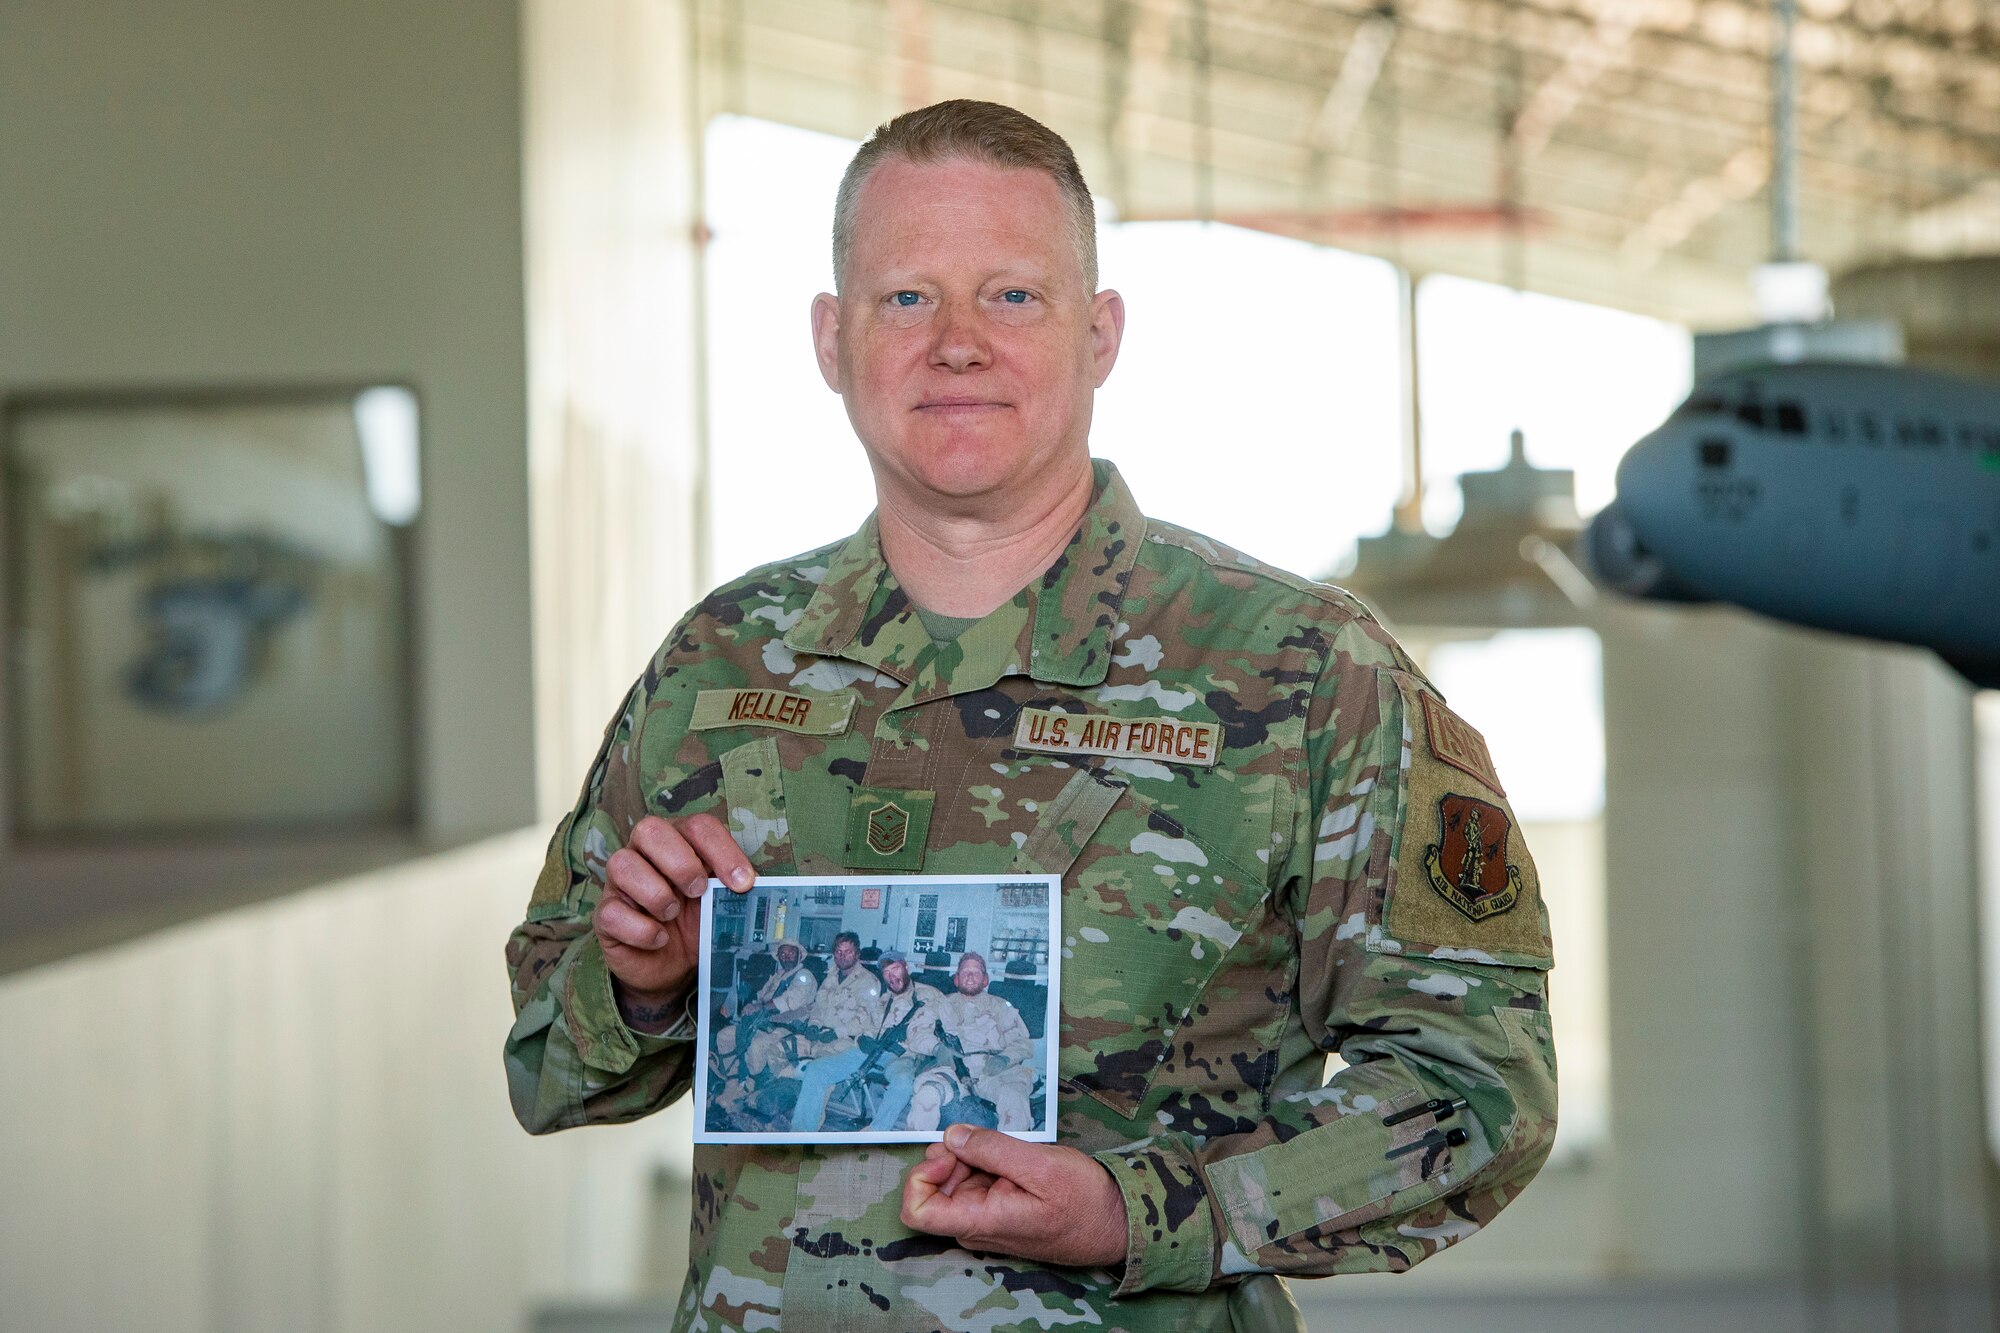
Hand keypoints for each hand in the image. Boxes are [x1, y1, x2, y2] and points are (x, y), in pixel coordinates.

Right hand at [591, 813, 753, 1024]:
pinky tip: (659, 939)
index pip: (698, 826)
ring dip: (656, 893)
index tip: (744, 884)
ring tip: (673, 915)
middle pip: (650, 829)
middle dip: (680, 861)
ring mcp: (620, 883)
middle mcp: (645, 853)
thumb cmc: (698, 922)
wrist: (672, 966)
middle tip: (699, 892)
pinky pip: (610, 911)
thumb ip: (735, 891)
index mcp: (680, 841)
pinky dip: (640, 928)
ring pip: (622, 863)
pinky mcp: (605, 915)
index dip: (722, 850)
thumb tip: (759, 889)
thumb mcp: (721, 904)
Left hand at [901, 1125, 1128, 1268]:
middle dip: (952, 1157)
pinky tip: (1014, 1160)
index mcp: (981, 1222)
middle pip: (934, 1187)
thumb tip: (951, 1135)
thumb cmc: (1083, 1201)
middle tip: (988, 1141)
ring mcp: (985, 1220)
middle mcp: (975, 1227)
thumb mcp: (1040, 1165)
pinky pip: (975, 1184)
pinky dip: (986, 1165)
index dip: (921, 1176)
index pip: (916, 1211)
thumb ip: (991, 1149)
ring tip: (1010, 1152)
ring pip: (955, 1182)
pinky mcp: (996, 1211)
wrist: (1115, 1223)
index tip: (950, 1152)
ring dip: (973, 1158)